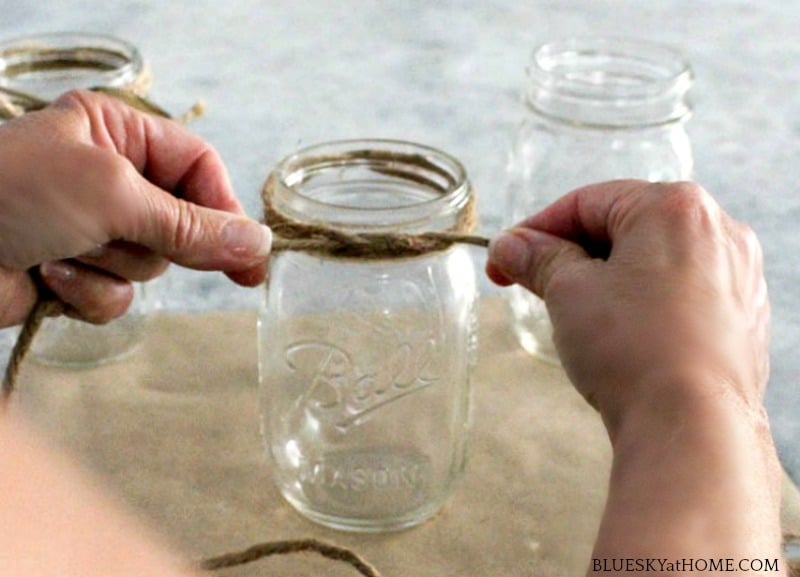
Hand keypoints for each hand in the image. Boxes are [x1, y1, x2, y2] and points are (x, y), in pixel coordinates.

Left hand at [0, 90, 270, 326]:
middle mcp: (111, 178)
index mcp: (119, 134)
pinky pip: (119, 295)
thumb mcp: (111, 194)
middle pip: (182, 222)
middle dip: (154, 240)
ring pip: (152, 264)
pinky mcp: (78, 271)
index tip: (252, 257)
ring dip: (112, 265)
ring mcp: (94, 227)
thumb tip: (258, 244)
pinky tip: (50, 276)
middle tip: (130, 240)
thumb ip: (190, 224)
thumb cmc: (11, 193)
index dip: (225, 209)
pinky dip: (90, 292)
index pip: (199, 168)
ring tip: (65, 248)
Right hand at [487, 180, 769, 433]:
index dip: (535, 230)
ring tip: (575, 314)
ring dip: (608, 279)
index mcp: (674, 207)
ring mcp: (739, 274)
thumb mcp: (568, 292)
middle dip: (571, 255)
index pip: (586, 202)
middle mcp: (718, 230)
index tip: (505, 258)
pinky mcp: (746, 316)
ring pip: (655, 261)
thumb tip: (510, 246)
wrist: (694, 426)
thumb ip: (538, 258)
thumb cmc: (632, 349)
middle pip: (624, 228)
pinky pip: (682, 293)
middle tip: (533, 285)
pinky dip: (645, 303)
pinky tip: (622, 336)